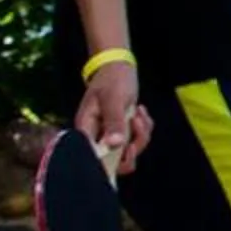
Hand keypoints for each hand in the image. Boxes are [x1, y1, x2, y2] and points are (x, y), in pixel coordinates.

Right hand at [73, 61, 153, 175]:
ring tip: (138, 113)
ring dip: (141, 133)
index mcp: (86, 131)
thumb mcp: (114, 99)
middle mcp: (97, 137)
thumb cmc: (112, 80)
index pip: (94, 160)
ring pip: (130, 151)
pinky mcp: (122, 133)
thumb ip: (114, 122)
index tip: (128, 147)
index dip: (111, 162)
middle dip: (134, 145)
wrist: (118, 68)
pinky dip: (144, 128)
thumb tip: (114, 145)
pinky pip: (137, 141)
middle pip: (116, 162)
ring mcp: (110, 136)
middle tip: (136, 123)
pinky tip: (140, 112)